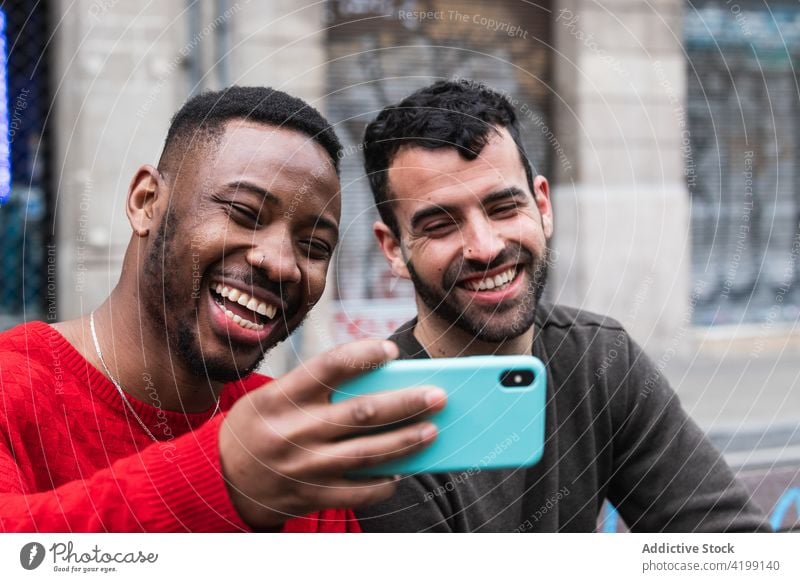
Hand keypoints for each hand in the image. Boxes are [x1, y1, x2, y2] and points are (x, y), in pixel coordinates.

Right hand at [218, 339, 445, 529]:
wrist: (220, 478)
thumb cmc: (258, 426)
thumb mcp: (272, 397)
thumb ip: (314, 389)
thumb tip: (378, 381)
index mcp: (280, 397)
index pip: (327, 367)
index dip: (362, 355)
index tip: (392, 349)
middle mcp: (293, 431)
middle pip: (361, 413)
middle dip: (406, 403)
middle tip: (438, 395)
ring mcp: (303, 467)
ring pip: (367, 453)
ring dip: (406, 442)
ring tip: (432, 430)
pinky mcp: (310, 495)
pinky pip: (357, 491)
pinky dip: (384, 482)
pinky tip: (403, 470)